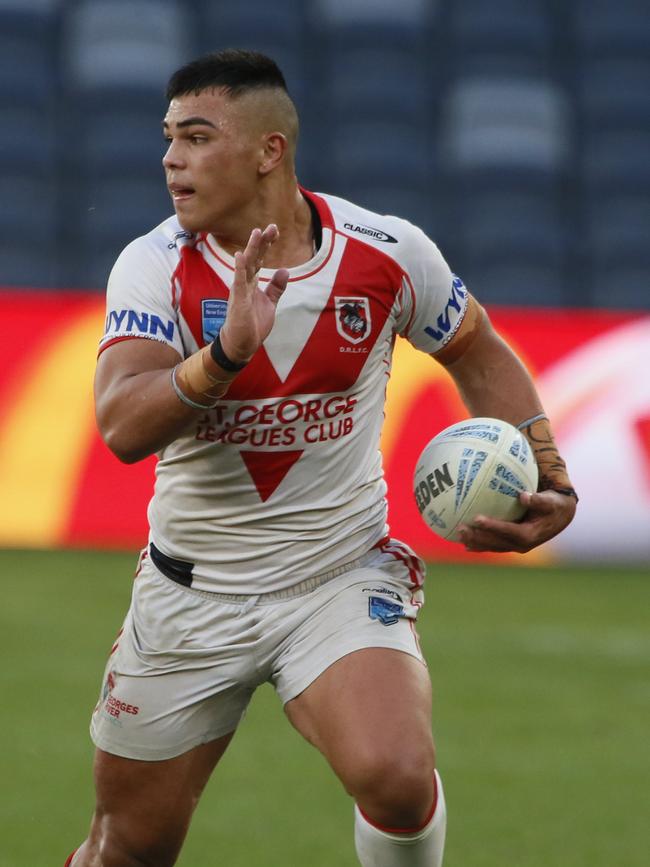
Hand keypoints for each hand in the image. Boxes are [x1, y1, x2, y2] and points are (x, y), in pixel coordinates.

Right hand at [219, 224, 288, 363]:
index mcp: (252, 283)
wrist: (242, 343)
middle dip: (263, 242)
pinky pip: (239, 282)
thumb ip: (276, 287)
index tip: (275, 231)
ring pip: (247, 266)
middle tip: (272, 226)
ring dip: (251, 249)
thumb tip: (285, 271)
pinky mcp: (238, 301)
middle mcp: (245, 283)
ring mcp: (240, 290)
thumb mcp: (270, 303)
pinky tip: (240, 256)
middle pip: (254, 258)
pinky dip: (240, 269)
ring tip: (257, 233)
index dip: (267, 245)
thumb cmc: (252, 324)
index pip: (260, 259)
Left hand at [457, 490, 576, 552]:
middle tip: (461, 528)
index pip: (508, 530)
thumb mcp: (550, 501)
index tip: (477, 519)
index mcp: (530, 534)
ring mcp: (516, 546)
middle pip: (496, 542)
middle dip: (478, 537)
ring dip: (476, 542)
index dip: (492, 526)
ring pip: (493, 546)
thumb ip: (538, 500)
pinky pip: (494, 546)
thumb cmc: (553, 505)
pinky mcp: (512, 545)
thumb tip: (523, 496)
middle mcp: (522, 544)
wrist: (560, 517)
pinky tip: (466, 545)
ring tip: (459, 535)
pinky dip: (480, 546)